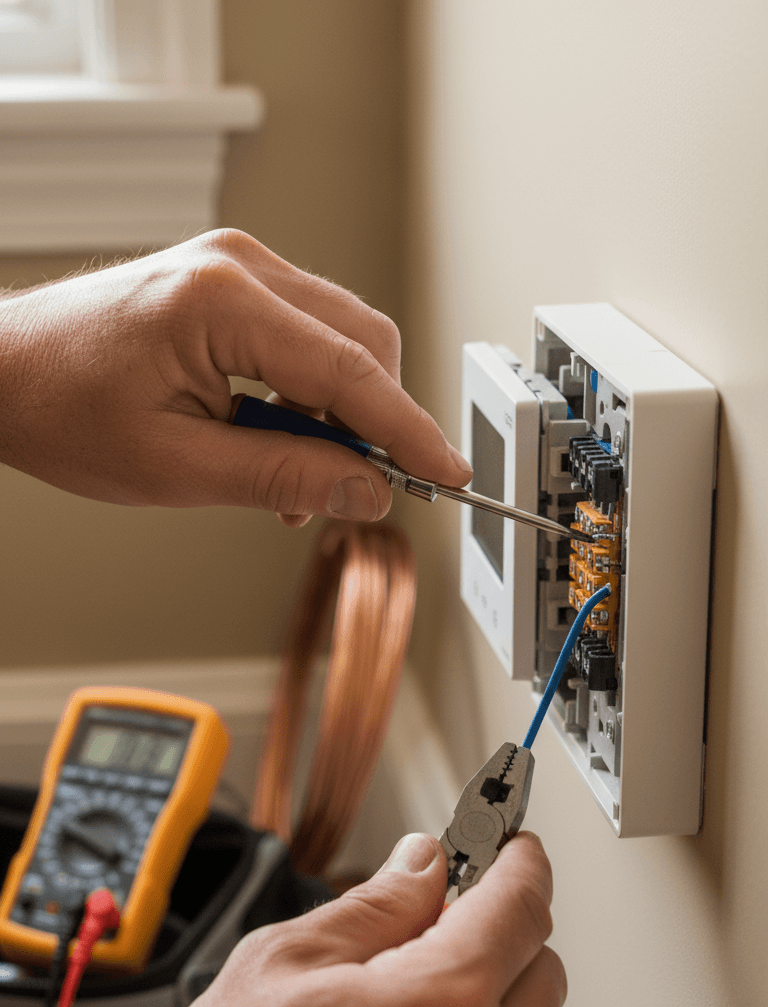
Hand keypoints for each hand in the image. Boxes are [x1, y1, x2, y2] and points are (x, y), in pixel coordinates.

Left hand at [0, 230, 470, 525]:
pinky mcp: (232, 283)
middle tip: (362, 492)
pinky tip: (278, 441)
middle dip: (375, 424)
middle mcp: (239, 265)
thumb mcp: (177, 467)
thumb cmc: (62, 408)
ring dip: (338, 415)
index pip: (350, 371)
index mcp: (222, 300)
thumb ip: (283, 478)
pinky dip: (309, 396)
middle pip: (362, 344)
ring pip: (341, 340)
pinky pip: (305, 336)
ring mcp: (237, 267)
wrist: (5, 373)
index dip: (407, 432)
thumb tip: (366, 491)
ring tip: (296, 478)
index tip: (447, 474)